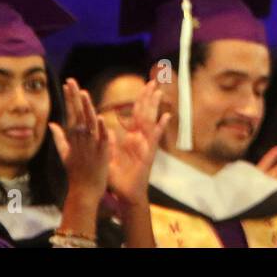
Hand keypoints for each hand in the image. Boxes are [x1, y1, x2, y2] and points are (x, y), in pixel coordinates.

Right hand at [49, 78, 111, 200]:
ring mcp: (91, 145)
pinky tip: (101, 118)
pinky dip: (102, 129)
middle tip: (72, 81)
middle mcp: (81, 139)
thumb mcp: (65, 154)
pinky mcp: (102, 153)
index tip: (67, 84)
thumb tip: (52, 124)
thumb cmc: (76, 173)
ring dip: (87, 108)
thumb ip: (59, 138)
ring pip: (90, 123)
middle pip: (78, 114)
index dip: (70, 98)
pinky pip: (102, 139)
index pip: (71, 113)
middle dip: (74, 97)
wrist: (84, 191)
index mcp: (74, 138)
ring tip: (83, 93)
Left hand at [108, 80, 171, 207]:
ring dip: (155, 107)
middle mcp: (140, 139)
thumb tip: (109, 127)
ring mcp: (146, 145)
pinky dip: (161, 127)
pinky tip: (167, 117)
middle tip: (153, 81)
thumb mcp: (109, 157)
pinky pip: (155, 138)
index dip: (140, 100)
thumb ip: (109, 143)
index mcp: (131, 138)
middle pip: (145, 113)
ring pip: (150, 121)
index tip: (144, 86)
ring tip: (159, 92)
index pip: (136, 114)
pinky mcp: (149, 153)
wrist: (126, 194)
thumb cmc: (118, 178)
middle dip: (149, 98)